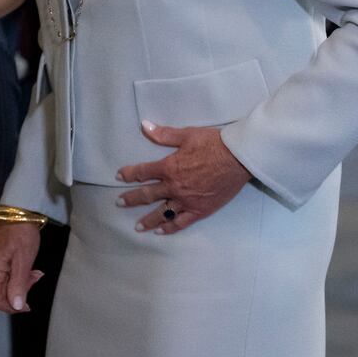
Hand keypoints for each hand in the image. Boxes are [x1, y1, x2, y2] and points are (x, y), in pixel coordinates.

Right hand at [0, 222, 43, 312]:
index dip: (11, 307)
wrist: (17, 214)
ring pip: (2, 288)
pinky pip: (2, 279)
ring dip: (20, 285)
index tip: (28, 304)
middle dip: (19, 292)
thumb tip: (17, 306)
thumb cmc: (21, 235)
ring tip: (34, 273)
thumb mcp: (24, 261)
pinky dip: (16, 278)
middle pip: (0, 295)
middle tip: (35, 278)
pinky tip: (27, 270)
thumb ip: (19, 285)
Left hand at [116, 123, 251, 233]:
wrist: (238, 158)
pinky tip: (161, 231)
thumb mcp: (187, 135)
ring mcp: (187, 200)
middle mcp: (174, 187)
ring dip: (147, 219)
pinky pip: (181, 222)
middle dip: (131, 198)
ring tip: (137, 226)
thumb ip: (163, 134)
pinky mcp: (200, 210)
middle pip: (147, 194)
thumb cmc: (213, 143)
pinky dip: (170, 227)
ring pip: (162, 213)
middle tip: (119, 203)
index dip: (129, 174)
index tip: (119, 176)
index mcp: (169, 167)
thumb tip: (144, 125)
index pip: (143, 172)